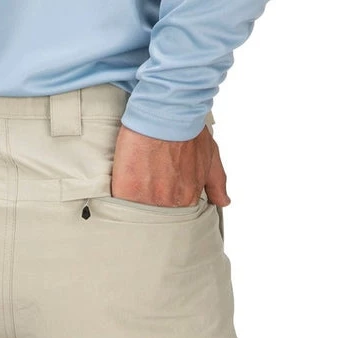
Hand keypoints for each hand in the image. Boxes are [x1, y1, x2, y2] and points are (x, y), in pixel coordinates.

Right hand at [111, 124, 229, 208]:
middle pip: (156, 219)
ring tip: (131, 198)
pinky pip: (121, 206)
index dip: (167, 207)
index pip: (176, 216)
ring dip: (134, 210)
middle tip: (145, 197)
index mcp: (188, 198)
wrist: (167, 113)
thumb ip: (217, 182)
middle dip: (151, 210)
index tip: (161, 198)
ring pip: (138, 216)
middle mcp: (170, 203)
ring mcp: (147, 199)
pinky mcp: (126, 191)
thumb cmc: (188, 130)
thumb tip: (223, 202)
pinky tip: (119, 197)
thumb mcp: (209, 155)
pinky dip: (119, 204)